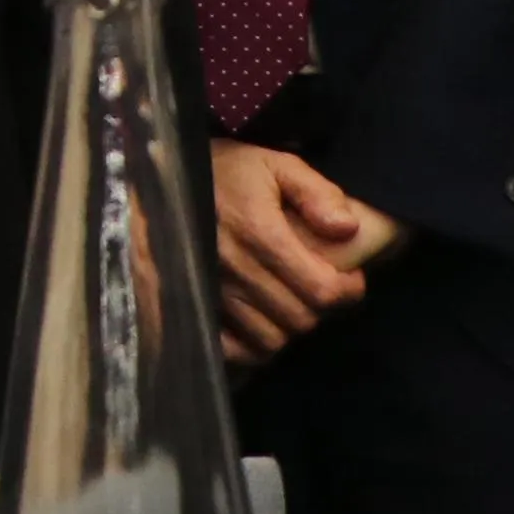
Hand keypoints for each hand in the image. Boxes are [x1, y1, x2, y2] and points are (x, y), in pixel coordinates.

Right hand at [207, 142, 405, 362]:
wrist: (163, 180)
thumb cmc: (227, 172)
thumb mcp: (276, 165)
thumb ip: (317, 193)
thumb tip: (348, 230)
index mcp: (259, 232)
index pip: (322, 289)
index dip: (348, 291)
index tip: (350, 279)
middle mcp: (236, 269)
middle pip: (300, 319)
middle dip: (320, 307)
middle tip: (320, 288)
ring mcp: (212, 292)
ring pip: (270, 339)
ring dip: (289, 326)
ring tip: (291, 303)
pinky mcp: (194, 305)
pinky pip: (233, 349)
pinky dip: (253, 346)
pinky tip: (260, 323)